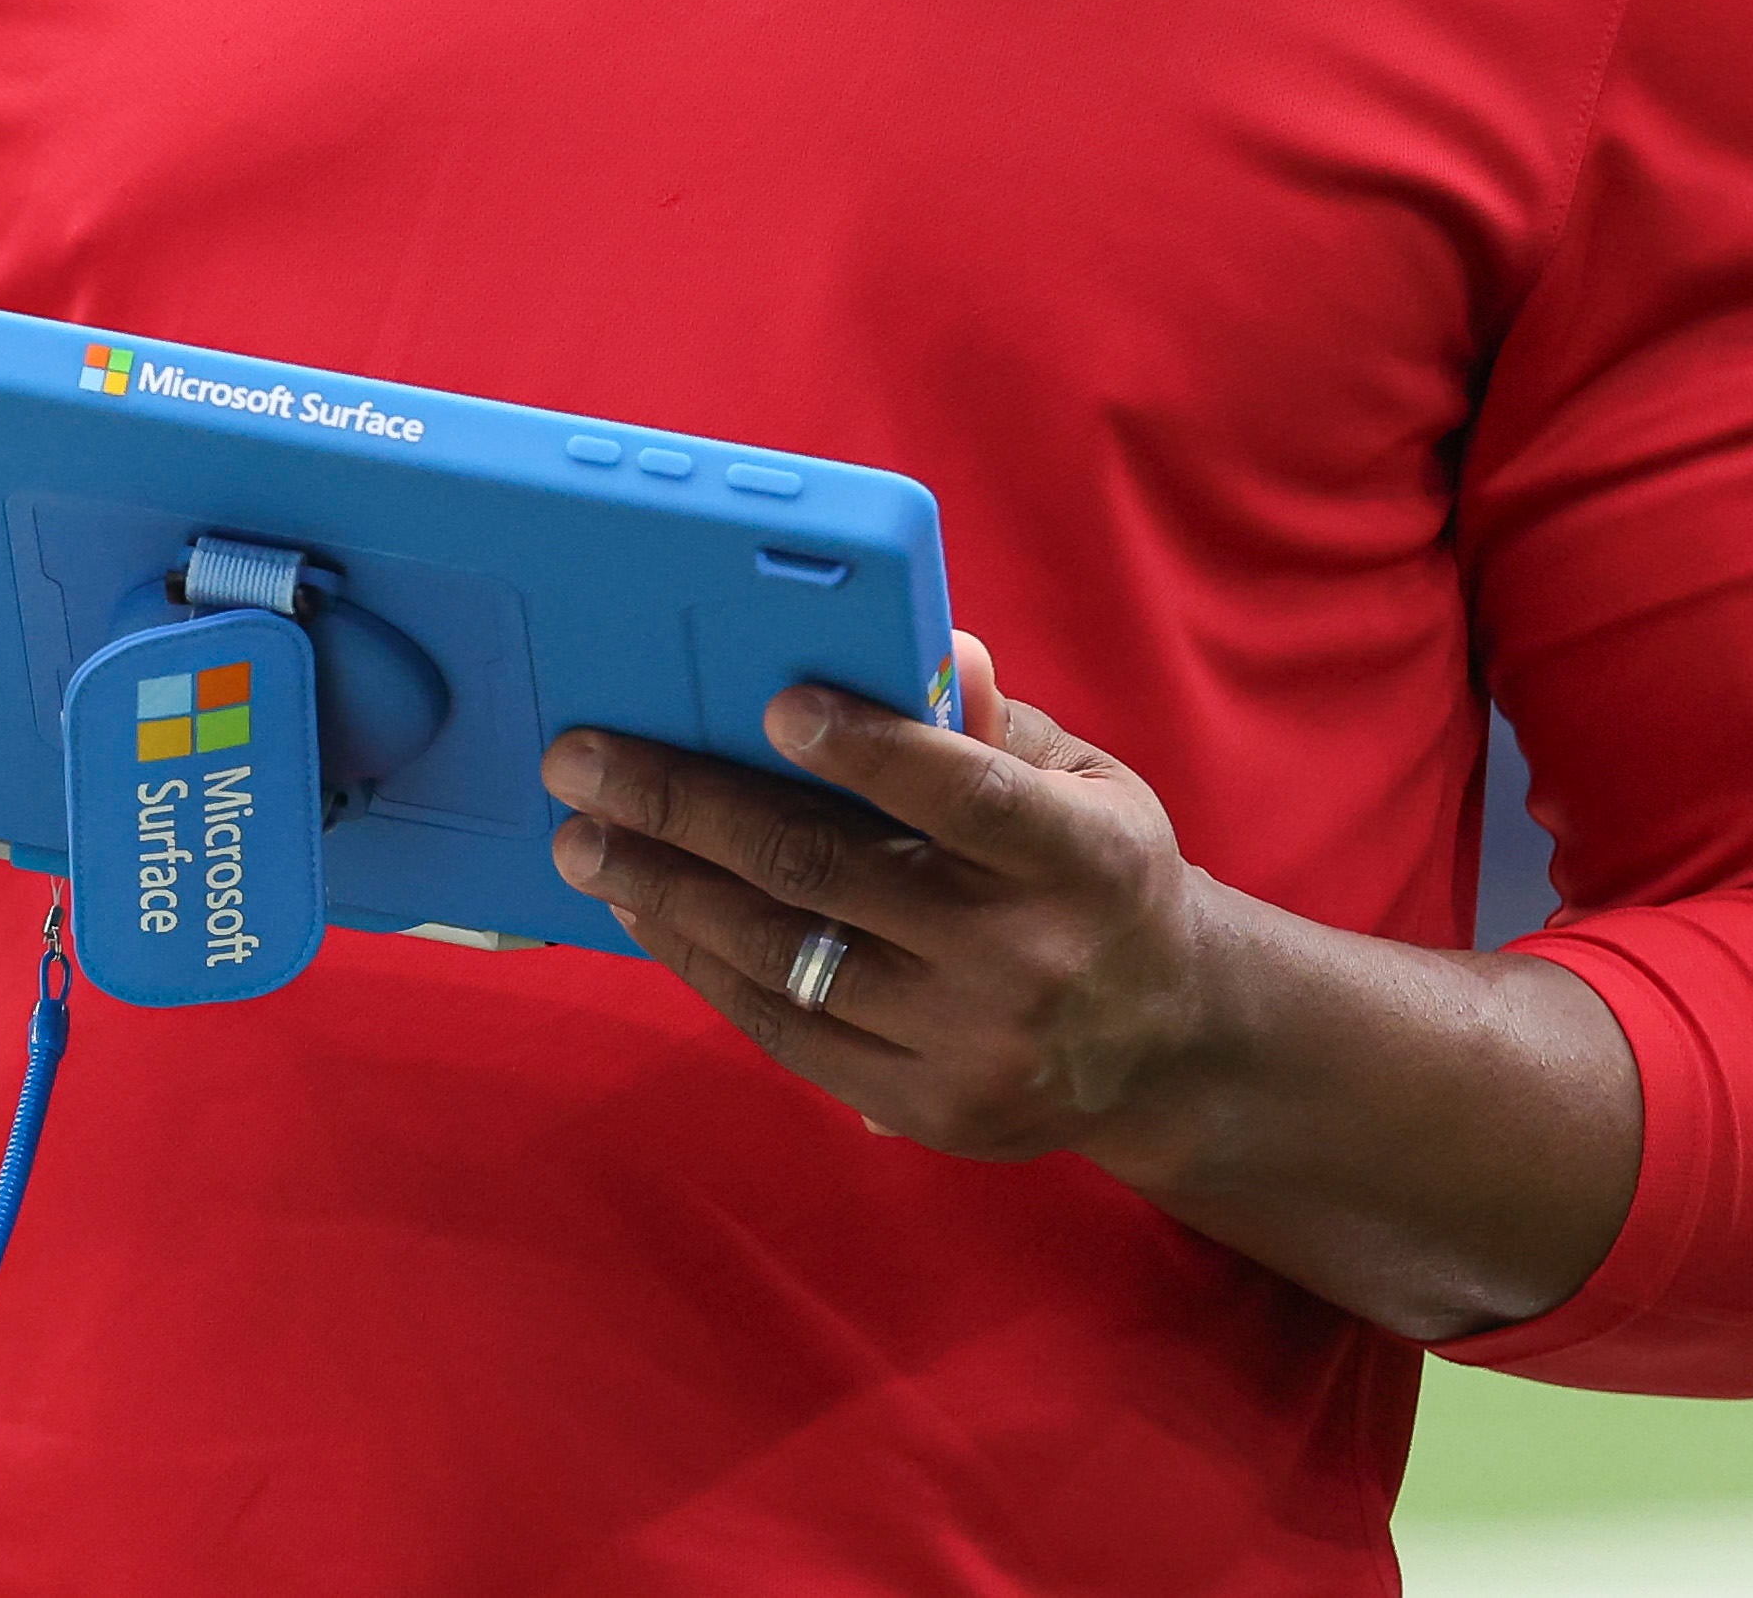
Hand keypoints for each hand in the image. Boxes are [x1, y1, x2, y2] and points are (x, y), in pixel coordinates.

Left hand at [539, 633, 1232, 1174]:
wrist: (1168, 1048)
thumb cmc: (1100, 878)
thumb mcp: (1086, 785)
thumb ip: (995, 725)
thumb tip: (933, 645)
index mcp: (1079, 857)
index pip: (965, 794)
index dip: (870, 749)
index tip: (773, 704)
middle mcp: (1023, 957)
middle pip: (829, 873)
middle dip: (685, 810)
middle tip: (583, 763)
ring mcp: (968, 1044)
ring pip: (786, 958)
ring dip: (665, 893)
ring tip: (585, 842)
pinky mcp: (924, 1107)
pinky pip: (785, 1031)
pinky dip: (704, 965)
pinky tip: (648, 913)